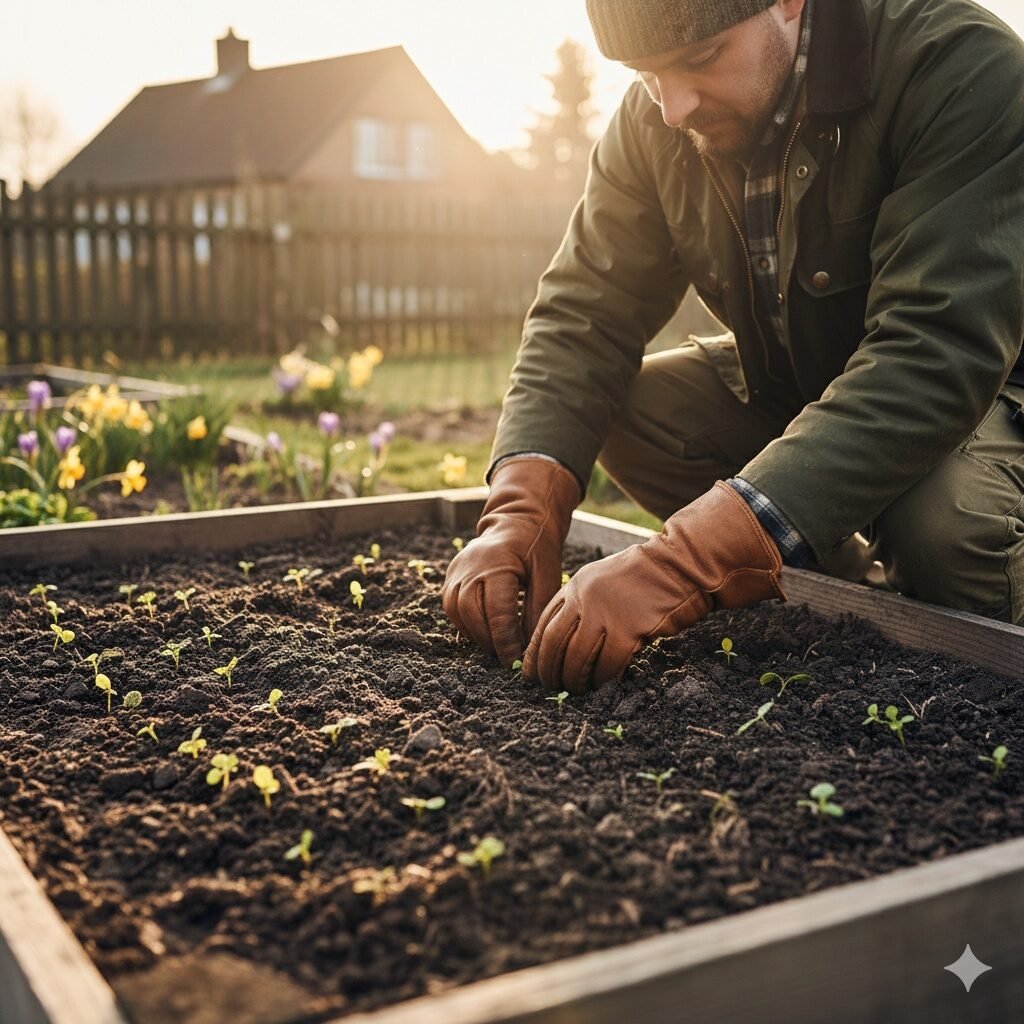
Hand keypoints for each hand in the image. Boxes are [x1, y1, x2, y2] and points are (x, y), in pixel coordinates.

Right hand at [441, 457, 579, 665]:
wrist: (517, 520)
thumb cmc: (537, 547)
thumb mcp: (547, 574)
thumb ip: (537, 609)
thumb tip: (529, 646)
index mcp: (496, 563)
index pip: (496, 611)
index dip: (504, 640)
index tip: (514, 660)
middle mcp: (470, 566)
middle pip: (470, 612)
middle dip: (487, 639)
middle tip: (505, 656)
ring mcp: (457, 570)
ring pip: (456, 611)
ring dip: (474, 633)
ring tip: (495, 645)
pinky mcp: (451, 575)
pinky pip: (451, 606)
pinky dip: (465, 623)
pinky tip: (484, 631)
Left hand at [523, 481, 785, 692]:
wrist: (681, 565)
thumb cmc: (647, 577)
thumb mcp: (604, 581)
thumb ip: (584, 605)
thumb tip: (567, 643)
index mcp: (575, 585)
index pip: (543, 623)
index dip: (534, 651)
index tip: (531, 671)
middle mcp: (584, 598)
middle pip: (553, 642)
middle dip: (548, 670)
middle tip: (550, 687)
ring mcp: (605, 612)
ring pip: (575, 657)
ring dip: (573, 679)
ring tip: (575, 690)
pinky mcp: (628, 628)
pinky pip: (607, 663)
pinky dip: (602, 677)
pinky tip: (602, 683)